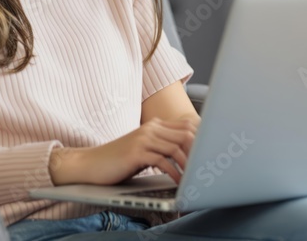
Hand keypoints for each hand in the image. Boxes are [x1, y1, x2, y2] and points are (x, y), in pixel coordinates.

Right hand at [49, 116, 197, 185]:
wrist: (91, 164)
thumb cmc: (119, 161)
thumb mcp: (144, 151)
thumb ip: (163, 149)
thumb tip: (188, 158)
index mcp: (155, 125)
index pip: (187, 126)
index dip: (204, 138)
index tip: (215, 153)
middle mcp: (151, 128)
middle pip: (187, 134)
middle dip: (202, 151)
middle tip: (210, 167)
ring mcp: (143, 138)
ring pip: (177, 147)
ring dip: (191, 164)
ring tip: (197, 176)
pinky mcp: (136, 152)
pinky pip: (163, 160)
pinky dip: (174, 172)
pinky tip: (179, 181)